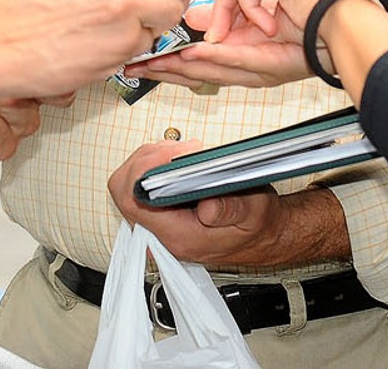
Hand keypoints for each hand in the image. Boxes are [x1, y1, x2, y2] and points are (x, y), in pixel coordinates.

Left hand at [107, 140, 288, 266]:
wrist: (263, 237)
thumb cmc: (256, 226)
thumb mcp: (254, 212)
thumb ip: (231, 209)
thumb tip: (207, 208)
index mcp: (178, 237)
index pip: (132, 201)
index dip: (144, 169)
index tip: (171, 154)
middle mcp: (163, 234)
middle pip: (125, 188)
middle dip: (148, 159)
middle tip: (179, 149)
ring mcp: (160, 224)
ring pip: (131, 183)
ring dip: (153, 159)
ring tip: (183, 152)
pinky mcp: (163, 215)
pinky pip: (142, 187)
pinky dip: (157, 165)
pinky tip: (178, 160)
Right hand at [123, 3, 309, 87]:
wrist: (344, 17)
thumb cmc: (312, 1)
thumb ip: (224, 8)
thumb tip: (194, 16)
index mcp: (242, 48)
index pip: (198, 56)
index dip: (168, 58)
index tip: (141, 59)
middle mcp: (246, 63)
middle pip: (196, 70)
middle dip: (163, 70)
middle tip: (134, 68)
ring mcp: (258, 68)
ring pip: (209, 70)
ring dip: (179, 69)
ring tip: (152, 67)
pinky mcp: (271, 65)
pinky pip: (236, 62)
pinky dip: (212, 59)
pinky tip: (191, 56)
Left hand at [206, 0, 356, 44]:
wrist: (348, 19)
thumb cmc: (331, 16)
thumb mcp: (286, 6)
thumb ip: (256, 1)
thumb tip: (216, 10)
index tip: (232, 22)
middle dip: (231, 4)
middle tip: (221, 32)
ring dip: (236, 10)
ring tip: (255, 34)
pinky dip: (248, 8)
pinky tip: (269, 25)